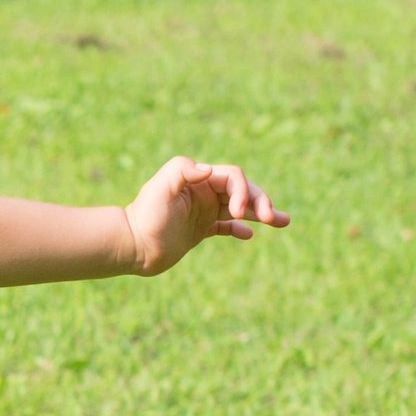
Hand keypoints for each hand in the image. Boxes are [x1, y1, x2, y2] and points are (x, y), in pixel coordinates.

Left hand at [121, 155, 286, 274]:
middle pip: (242, 190)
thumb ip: (181, 170)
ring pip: (240, 208)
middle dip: (260, 201)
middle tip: (274, 218)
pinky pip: (226, 226)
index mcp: (198, 179)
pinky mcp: (200, 229)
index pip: (232, 177)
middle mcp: (204, 192)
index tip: (240, 212)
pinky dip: (240, 229)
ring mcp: (204, 210)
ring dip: (261, 212)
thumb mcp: (159, 188)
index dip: (243, 190)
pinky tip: (250, 234)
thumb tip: (209, 169)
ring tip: (283, 221)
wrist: (132, 246)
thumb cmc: (145, 216)